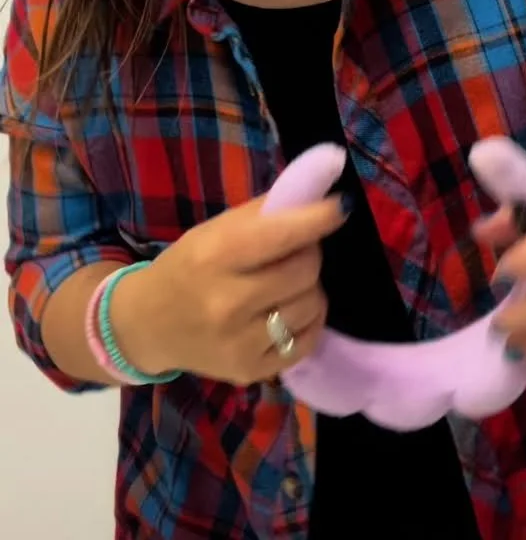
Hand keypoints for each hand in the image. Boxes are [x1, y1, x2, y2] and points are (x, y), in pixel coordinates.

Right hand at [111, 193, 347, 385]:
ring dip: (309, 288)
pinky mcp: (251, 371)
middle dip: (309, 252)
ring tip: (287, 283)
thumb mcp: (213, 230)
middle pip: (305, 269)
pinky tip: (288, 311)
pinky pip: (307, 341)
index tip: (340, 206)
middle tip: (295, 250)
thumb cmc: (187, 266)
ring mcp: (240, 343)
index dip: (319, 218)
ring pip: (312, 304)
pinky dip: (307, 320)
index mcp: (215, 256)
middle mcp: (227, 302)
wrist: (148, 325)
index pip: (282, 234)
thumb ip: (264, 212)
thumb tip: (317, 191)